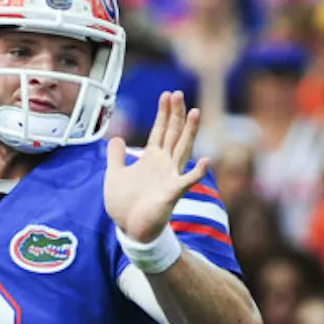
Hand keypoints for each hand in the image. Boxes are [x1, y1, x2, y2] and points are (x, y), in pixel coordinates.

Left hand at [104, 91, 208, 242]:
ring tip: (195, 112)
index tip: (167, 95)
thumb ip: (116, 157)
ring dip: (189, 132)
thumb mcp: (115, 175)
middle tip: (178, 94)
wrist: (130, 230)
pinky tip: (208, 160)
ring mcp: (170, 178)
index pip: (160, 131)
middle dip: (175, 114)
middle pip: (173, 134)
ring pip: (183, 150)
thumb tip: (116, 138)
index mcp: (151, 159)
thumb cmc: (125, 205)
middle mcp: (164, 165)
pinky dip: (197, 172)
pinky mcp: (172, 194)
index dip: (163, 113)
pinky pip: (187, 181)